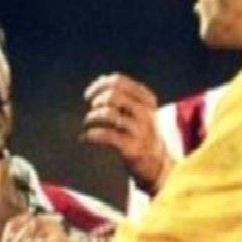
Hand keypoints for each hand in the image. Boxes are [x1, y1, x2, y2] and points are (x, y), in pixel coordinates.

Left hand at [82, 73, 172, 193]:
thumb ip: (123, 94)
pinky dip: (91, 135)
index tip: (89, 95)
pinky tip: (85, 137)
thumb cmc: (141, 131)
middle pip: (114, 95)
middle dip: (97, 100)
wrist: (156, 161)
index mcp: (147, 98)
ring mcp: (140, 130)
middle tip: (92, 109)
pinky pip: (106, 135)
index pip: (119, 81)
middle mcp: (145, 112)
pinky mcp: (132, 147)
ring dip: (92, 117)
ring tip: (88, 122)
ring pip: (109, 114)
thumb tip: (102, 79)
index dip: (99, 85)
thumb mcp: (139, 109)